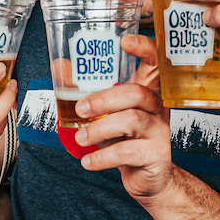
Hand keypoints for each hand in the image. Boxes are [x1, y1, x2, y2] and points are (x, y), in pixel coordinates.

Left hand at [73, 34, 176, 201]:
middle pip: (136, 93)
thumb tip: (60, 67)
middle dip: (103, 99)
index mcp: (147, 92)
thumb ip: (86, 92)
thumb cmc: (127, 140)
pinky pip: (127, 151)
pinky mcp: (156, 154)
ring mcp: (160, 130)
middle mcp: (157, 107)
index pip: (154, 63)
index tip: (125, 41)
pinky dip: (102, 157)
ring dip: (99, 129)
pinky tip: (88, 161)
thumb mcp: (106, 115)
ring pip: (132, 120)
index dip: (144, 48)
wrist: (148, 178)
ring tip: (81, 138)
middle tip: (79, 109)